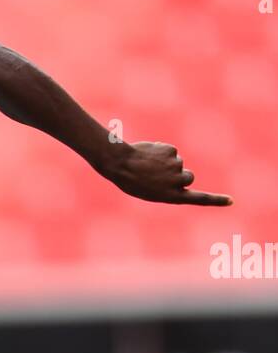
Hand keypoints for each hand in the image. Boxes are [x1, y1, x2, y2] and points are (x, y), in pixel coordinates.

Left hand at [105, 142, 231, 205]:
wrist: (121, 164)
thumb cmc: (132, 181)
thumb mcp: (152, 190)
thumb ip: (170, 186)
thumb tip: (182, 173)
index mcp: (172, 196)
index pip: (199, 199)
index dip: (215, 200)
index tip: (231, 200)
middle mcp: (178, 182)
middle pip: (189, 177)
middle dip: (180, 175)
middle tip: (160, 175)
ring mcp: (176, 166)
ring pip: (178, 163)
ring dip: (166, 163)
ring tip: (148, 166)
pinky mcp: (172, 152)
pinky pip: (171, 151)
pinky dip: (161, 152)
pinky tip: (149, 155)